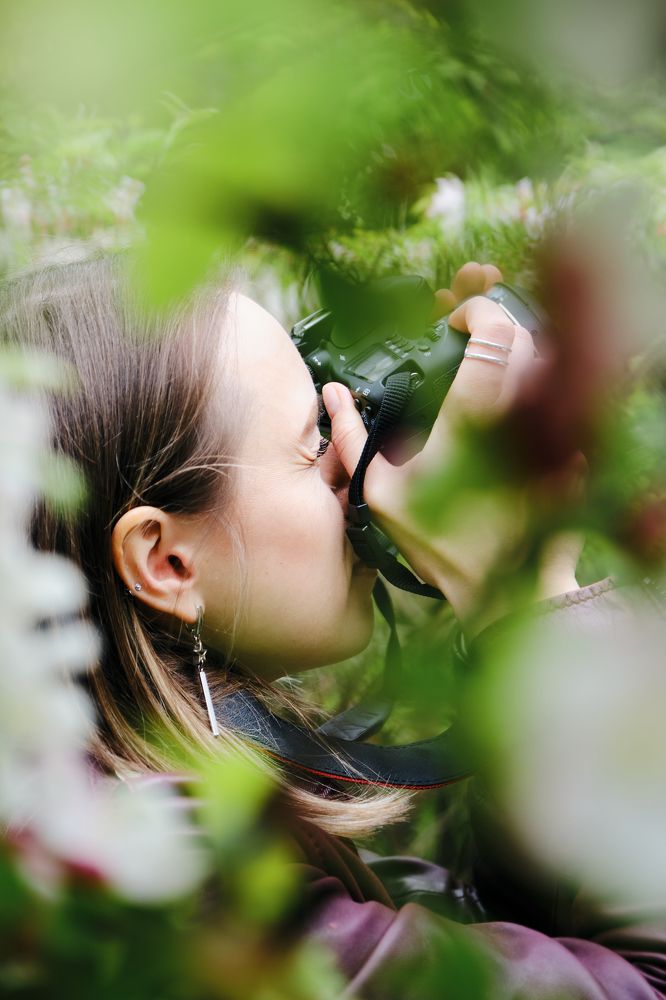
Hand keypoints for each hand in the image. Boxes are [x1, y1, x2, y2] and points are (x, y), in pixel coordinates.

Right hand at [323, 262, 579, 633]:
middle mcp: (523, 414)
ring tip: (489, 365)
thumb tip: (334, 395)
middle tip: (469, 336)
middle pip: (529, 336)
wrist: (506, 591)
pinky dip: (543, 384)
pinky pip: (566, 397)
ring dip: (522, 351)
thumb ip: (354, 439)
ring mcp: (555, 431)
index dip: (477, 309)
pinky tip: (515, 401)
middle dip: (499, 323)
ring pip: (553, 361)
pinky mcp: (576, 451)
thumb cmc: (442, 546)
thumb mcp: (381, 494)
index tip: (454, 318)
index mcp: (474, 416)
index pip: (495, 331)